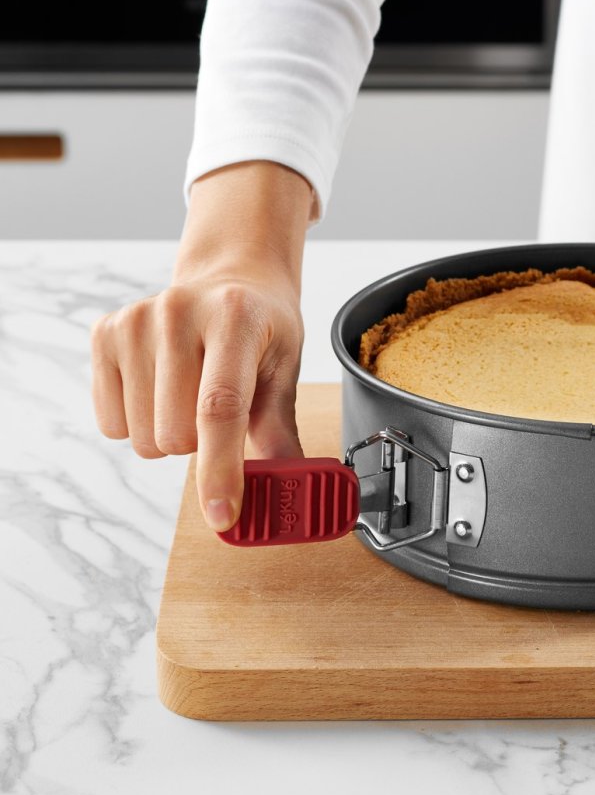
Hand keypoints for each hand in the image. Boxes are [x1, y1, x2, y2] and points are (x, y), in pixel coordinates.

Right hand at [90, 161, 313, 531]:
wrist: (233, 278)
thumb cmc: (262, 331)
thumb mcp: (284, 373)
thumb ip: (281, 437)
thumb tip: (289, 496)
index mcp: (236, 318)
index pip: (220, 408)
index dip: (220, 469)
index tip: (223, 516)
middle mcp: (180, 311)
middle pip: (175, 434)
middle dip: (201, 446)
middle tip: (220, 412)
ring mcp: (137, 319)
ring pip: (142, 436)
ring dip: (171, 435)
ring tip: (192, 394)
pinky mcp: (105, 332)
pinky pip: (111, 423)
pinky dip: (139, 422)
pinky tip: (162, 387)